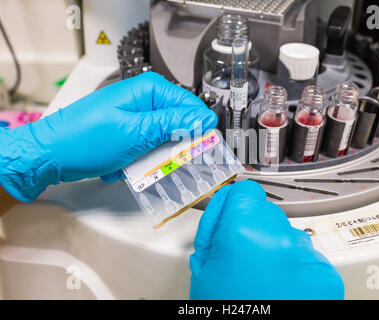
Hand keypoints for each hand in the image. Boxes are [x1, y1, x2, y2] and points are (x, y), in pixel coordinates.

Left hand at [0, 72, 216, 201]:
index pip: (190, 105)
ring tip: (133, 166)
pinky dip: (139, 162)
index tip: (203, 147)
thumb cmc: (83, 139)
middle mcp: (144, 101)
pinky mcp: (128, 134)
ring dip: (152, 159)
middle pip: (178, 125)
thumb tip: (203, 119)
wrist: (50, 155)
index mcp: (148, 90)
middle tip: (162, 161)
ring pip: (163, 141)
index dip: (198, 128)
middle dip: (171, 148)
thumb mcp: (135, 132)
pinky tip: (122, 167)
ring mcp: (135, 118)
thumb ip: (172, 125)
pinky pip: (148, 149)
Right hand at [190, 180, 343, 299]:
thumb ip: (214, 232)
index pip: (246, 191)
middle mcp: (280, 236)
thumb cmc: (229, 311)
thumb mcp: (204, 270)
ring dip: (278, 248)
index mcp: (244, 230)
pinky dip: (297, 268)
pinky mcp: (326, 273)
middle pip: (268, 213)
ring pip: (289, 234)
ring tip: (265, 278)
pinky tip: (284, 287)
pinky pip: (308, 257)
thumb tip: (225, 213)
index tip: (233, 213)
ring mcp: (307, 255)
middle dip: (254, 228)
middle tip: (244, 256)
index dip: (236, 203)